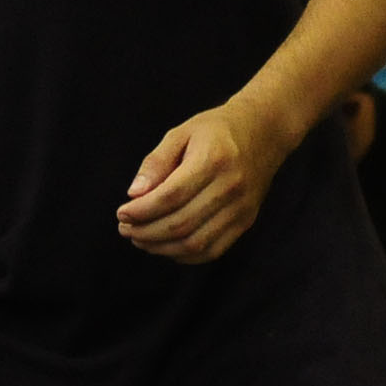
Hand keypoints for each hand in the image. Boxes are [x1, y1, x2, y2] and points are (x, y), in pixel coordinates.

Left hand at [116, 102, 291, 264]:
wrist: (264, 132)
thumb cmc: (216, 130)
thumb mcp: (181, 133)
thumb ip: (156, 162)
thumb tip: (134, 195)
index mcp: (213, 159)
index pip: (171, 196)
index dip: (142, 211)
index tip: (121, 213)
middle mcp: (231, 187)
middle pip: (181, 223)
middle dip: (146, 232)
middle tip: (125, 228)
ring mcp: (241, 208)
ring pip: (195, 243)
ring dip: (161, 247)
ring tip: (140, 238)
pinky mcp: (246, 222)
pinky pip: (212, 250)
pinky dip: (184, 255)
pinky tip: (165, 246)